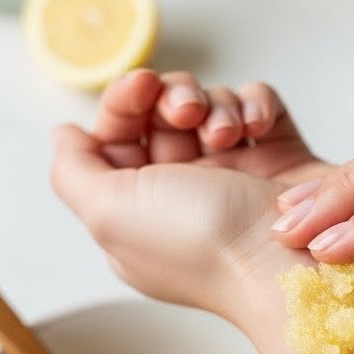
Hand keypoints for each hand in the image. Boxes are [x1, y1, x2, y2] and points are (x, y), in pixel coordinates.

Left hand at [51, 69, 323, 317]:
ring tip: (229, 134)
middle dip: (172, 98)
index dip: (124, 104)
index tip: (141, 89)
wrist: (289, 263)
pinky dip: (255, 106)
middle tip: (187, 113)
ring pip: (211, 104)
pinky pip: (257, 106)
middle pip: (162, 112)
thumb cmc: (203, 247)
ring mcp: (234, 174)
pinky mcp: (278, 158)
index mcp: (138, 209)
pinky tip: (257, 128)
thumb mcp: (109, 212)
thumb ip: (73, 171)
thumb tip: (64, 136)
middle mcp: (184, 192)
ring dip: (217, 106)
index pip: (118, 135)